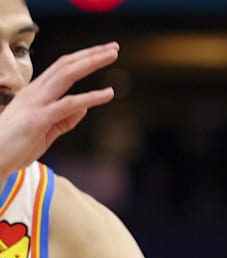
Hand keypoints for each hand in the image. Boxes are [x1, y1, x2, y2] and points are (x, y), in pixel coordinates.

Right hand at [0, 42, 118, 174]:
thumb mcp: (46, 131)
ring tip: (113, 55)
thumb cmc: (15, 146)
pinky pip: (68, 104)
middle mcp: (35, 92)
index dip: (83, 58)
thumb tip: (84, 108)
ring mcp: (36, 104)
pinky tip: (108, 93)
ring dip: (91, 63)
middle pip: (66, 65)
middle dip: (91, 54)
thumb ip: (65, 120)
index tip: (104, 52)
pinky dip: (90, 97)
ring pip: (66, 75)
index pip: (62, 68)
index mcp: (36, 92)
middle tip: (114, 47)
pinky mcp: (38, 119)